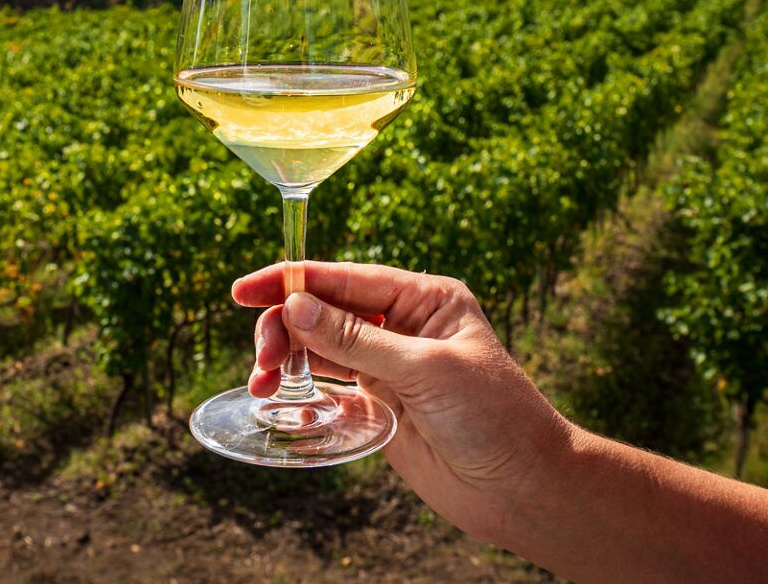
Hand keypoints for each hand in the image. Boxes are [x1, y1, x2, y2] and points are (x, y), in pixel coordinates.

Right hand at [232, 260, 572, 545]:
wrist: (523, 488)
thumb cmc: (495, 416)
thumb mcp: (425, 369)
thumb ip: (357, 339)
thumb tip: (296, 305)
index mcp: (424, 298)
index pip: (346, 278)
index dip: (292, 280)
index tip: (244, 289)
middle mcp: (401, 325)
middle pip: (324, 311)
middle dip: (286, 326)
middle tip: (263, 356)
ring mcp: (388, 365)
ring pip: (319, 348)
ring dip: (286, 358)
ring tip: (262, 380)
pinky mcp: (378, 404)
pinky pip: (327, 387)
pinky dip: (299, 389)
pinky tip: (277, 397)